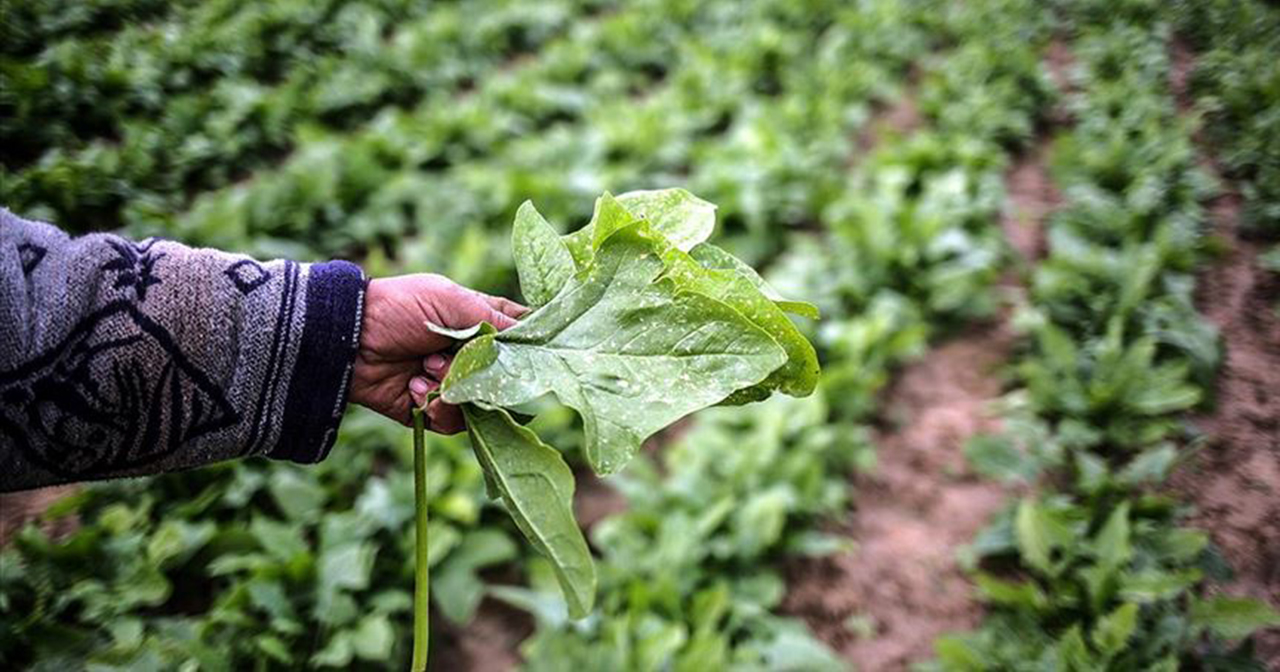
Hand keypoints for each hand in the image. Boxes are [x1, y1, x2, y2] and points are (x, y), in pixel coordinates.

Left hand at [350, 274, 524, 431]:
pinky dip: (434, 406)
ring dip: (452, 387)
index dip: (529, 345)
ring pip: (480, 402)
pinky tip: (413, 386)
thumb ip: (495, 320)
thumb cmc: (400, 308)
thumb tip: (532, 337)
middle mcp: (468, 353)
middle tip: (459, 358)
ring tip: (425, 368)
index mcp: (477, 320)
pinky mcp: (431, 408)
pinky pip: (453, 421)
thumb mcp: (452, 302)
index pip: (519, 332)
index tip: (534, 353)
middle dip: (482, 370)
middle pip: (504, 375)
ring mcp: (450, 382)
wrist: (349, 342)